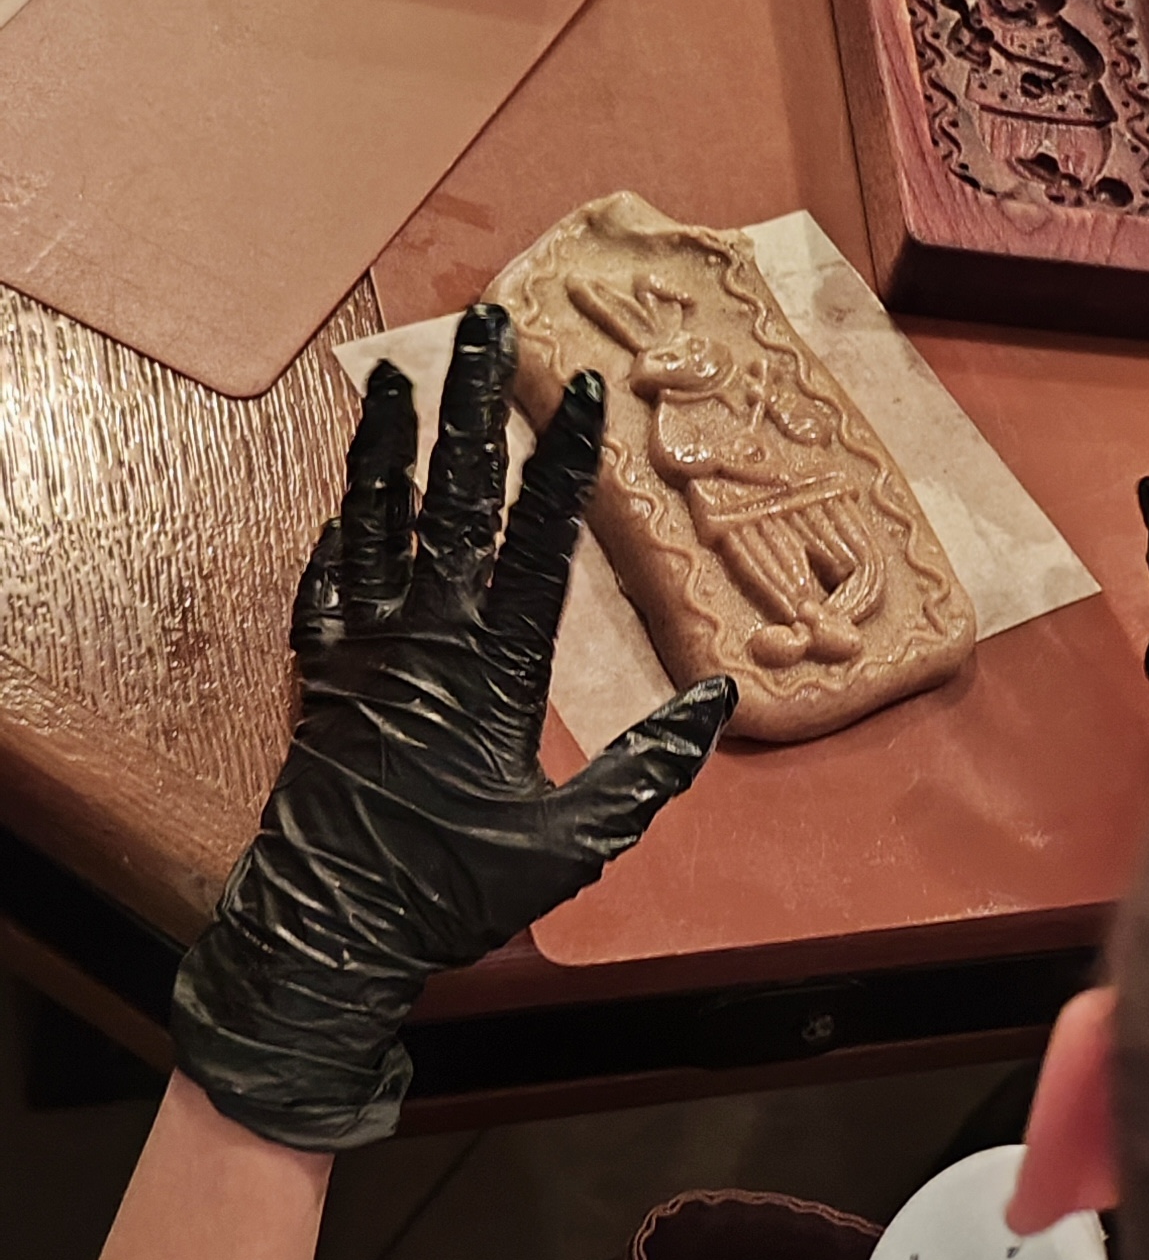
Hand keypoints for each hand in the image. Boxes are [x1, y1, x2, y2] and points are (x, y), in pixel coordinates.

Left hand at [170, 304, 734, 1150]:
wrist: (327, 934)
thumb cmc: (451, 892)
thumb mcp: (570, 844)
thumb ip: (643, 771)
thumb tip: (714, 700)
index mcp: (491, 668)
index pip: (536, 540)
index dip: (561, 461)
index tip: (579, 390)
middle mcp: (424, 638)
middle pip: (452, 498)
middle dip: (472, 406)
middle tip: (484, 325)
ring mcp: (365, 649)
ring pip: (374, 521)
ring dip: (387, 442)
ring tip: (393, 374)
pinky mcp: (324, 674)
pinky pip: (325, 584)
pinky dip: (336, 534)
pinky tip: (345, 499)